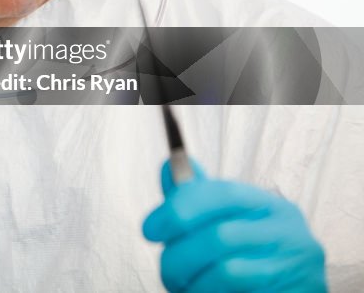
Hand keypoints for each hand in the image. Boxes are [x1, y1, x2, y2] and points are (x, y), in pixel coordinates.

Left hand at [142, 158, 326, 291]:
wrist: (288, 289)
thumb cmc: (249, 254)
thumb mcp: (225, 221)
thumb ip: (195, 198)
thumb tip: (167, 166)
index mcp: (268, 205)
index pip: (222, 194)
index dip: (180, 209)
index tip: (150, 230)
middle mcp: (288, 232)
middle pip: (220, 236)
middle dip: (180, 256)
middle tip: (168, 272)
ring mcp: (296, 267)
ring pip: (228, 271)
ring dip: (194, 283)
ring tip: (184, 287)